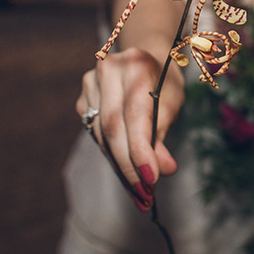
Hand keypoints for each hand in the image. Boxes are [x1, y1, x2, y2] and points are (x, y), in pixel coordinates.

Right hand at [77, 47, 182, 209]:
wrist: (144, 58)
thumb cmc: (163, 82)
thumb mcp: (171, 103)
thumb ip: (163, 135)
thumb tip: (164, 169)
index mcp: (136, 65)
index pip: (135, 115)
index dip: (141, 150)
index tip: (151, 180)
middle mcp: (108, 69)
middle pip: (113, 128)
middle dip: (129, 166)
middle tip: (144, 195)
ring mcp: (90, 83)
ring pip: (101, 136)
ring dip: (120, 166)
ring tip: (139, 190)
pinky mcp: (82, 98)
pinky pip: (95, 134)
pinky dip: (112, 155)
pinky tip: (126, 169)